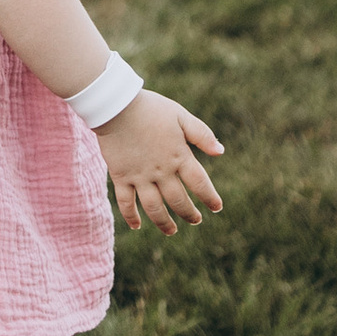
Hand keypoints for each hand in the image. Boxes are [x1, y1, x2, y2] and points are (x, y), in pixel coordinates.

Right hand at [96, 91, 225, 234]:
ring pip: (154, 208)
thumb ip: (201, 134)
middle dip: (189, 213)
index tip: (216, 207)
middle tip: (195, 220)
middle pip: (178, 201)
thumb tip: (221, 151)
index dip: (210, 198)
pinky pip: (126, 202)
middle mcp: (161, 171)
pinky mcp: (121, 176)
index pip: (200, 184)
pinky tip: (136, 225)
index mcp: (178, 156)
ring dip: (164, 222)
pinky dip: (131, 216)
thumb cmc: (150, 108)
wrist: (115, 105)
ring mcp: (140, 176)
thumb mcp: (180, 116)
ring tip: (172, 230)